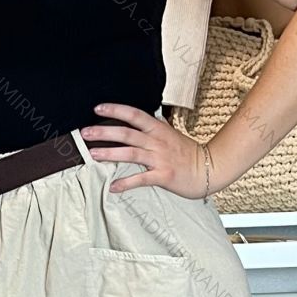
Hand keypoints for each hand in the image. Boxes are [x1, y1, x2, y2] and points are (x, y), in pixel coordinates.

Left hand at [81, 103, 211, 198]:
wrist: (210, 169)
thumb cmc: (189, 153)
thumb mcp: (172, 134)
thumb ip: (157, 126)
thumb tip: (146, 117)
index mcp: (158, 129)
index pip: (134, 115)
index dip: (115, 110)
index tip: (97, 109)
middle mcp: (157, 142)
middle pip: (127, 133)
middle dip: (104, 132)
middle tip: (85, 133)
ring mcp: (160, 159)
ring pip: (131, 153)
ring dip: (110, 153)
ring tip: (93, 154)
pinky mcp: (163, 176)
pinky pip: (141, 179)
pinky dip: (126, 183)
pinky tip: (113, 187)